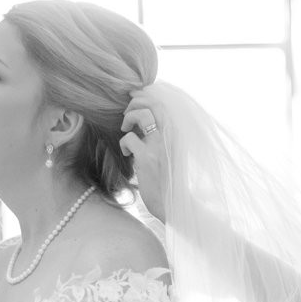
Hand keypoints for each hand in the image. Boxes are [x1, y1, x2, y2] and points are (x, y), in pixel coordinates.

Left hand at [120, 83, 176, 222]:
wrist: (172, 206)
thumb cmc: (168, 182)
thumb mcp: (167, 155)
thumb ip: (158, 139)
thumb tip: (141, 124)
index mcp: (176, 135)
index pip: (163, 104)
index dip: (146, 96)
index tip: (133, 96)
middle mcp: (170, 136)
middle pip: (153, 103)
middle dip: (136, 101)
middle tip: (126, 111)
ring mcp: (160, 146)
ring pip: (142, 115)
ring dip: (129, 117)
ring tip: (125, 128)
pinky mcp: (147, 158)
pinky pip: (129, 138)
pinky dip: (124, 143)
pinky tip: (128, 155)